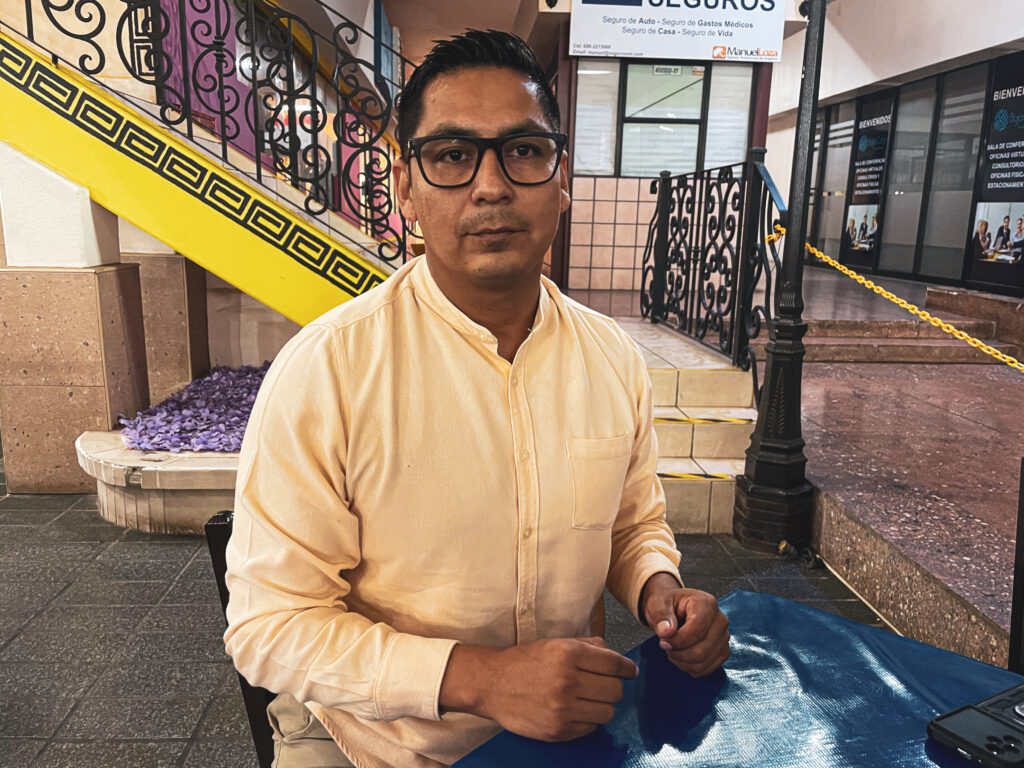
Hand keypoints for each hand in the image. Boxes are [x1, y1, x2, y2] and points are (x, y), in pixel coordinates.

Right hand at [440, 637, 637, 741]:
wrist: (491, 684)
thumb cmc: (525, 661)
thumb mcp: (555, 643)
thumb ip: (588, 646)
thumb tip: (617, 657)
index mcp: (568, 654)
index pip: (615, 664)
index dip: (627, 669)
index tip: (630, 672)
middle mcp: (567, 680)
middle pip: (616, 690)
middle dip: (613, 687)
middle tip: (602, 684)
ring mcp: (563, 708)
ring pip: (607, 712)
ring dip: (601, 705)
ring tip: (587, 698)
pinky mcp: (558, 730)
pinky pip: (590, 728)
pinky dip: (586, 720)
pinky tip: (573, 710)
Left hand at [642, 578, 729, 676]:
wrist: (674, 610)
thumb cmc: (668, 605)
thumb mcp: (658, 603)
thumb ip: (661, 616)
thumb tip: (666, 631)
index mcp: (706, 603)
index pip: (698, 628)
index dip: (678, 640)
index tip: (663, 640)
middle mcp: (720, 620)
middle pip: (702, 649)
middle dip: (678, 652)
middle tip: (665, 644)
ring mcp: (723, 637)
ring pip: (703, 661)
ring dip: (681, 660)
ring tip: (672, 648)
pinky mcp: (722, 652)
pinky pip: (705, 669)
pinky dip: (688, 667)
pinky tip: (680, 655)